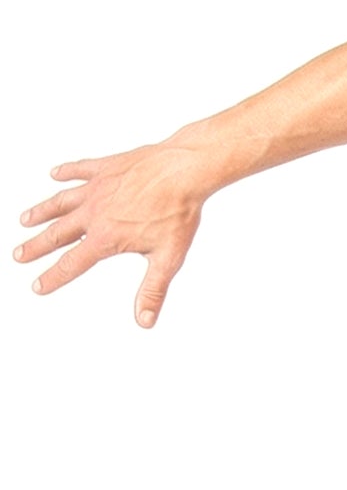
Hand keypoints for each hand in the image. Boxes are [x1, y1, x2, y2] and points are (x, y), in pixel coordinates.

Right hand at [16, 140, 215, 327]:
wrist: (184, 171)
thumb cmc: (178, 213)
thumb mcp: (168, 258)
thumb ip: (153, 291)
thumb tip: (144, 321)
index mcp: (106, 237)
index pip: (72, 264)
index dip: (53, 277)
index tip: (37, 286)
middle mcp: (94, 213)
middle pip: (58, 233)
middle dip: (36, 246)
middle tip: (19, 255)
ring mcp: (97, 188)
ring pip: (61, 202)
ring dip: (42, 212)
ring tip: (25, 220)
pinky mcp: (106, 168)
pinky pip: (79, 170)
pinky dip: (65, 172)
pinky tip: (55, 173)